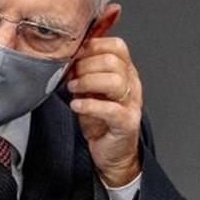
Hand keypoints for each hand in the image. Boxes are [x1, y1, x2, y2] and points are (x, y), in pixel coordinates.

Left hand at [67, 37, 142, 187]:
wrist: (113, 153)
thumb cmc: (101, 121)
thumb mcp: (91, 91)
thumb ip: (84, 74)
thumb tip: (67, 59)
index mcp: (126, 72)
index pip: (117, 46)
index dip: (93, 46)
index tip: (75, 55)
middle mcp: (132, 85)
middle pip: (112, 61)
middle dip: (85, 66)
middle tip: (71, 77)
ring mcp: (131, 104)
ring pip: (114, 81)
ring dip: (87, 82)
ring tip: (72, 89)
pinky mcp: (126, 123)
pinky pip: (110, 109)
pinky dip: (89, 105)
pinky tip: (77, 105)